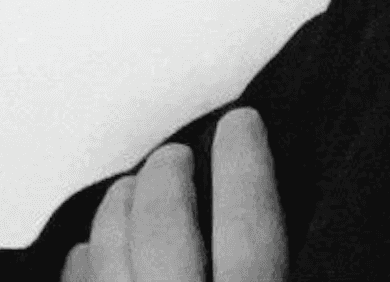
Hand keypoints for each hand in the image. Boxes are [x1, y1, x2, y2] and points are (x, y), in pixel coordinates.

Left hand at [62, 107, 287, 281]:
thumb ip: (288, 256)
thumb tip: (306, 207)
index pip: (247, 226)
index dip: (243, 165)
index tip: (241, 122)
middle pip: (165, 236)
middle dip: (165, 181)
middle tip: (173, 154)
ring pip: (111, 264)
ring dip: (115, 217)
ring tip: (126, 190)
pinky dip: (83, 270)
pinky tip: (87, 254)